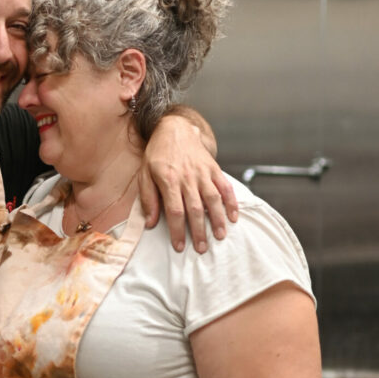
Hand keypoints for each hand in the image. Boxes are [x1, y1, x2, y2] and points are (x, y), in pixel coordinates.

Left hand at [140, 114, 237, 250]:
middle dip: (199, 231)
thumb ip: (148, 199)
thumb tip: (150, 223)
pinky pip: (225, 186)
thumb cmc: (157, 154)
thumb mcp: (144, 174)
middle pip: (195, 209)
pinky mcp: (213, 168)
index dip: (177, 231)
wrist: (174, 129)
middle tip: (202, 249)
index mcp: (168, 180)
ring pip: (213, 199)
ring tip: (220, 236)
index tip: (180, 246)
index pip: (175, 211)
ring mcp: (203, 172)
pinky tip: (234, 216)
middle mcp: (187, 177)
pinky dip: (231, 202)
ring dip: (218, 219)